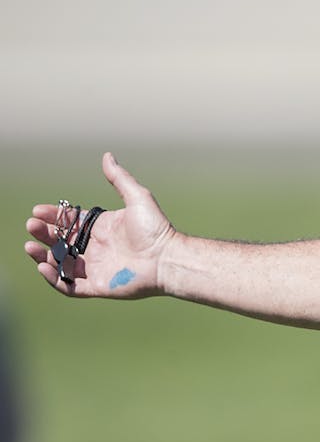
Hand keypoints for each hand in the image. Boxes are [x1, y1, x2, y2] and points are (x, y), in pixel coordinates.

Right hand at [23, 153, 177, 297]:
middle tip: (31, 226)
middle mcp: (97, 248)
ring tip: (30, 247)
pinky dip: (54, 278)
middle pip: (61, 242)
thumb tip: (107, 156)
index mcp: (103, 229)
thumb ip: (120, 179)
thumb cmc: (156, 229)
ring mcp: (96, 268)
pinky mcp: (97, 286)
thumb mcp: (138, 198)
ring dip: (43, 256)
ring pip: (61, 264)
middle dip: (44, 234)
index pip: (71, 223)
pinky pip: (69, 286)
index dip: (54, 217)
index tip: (38, 211)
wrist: (168, 258)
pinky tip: (43, 265)